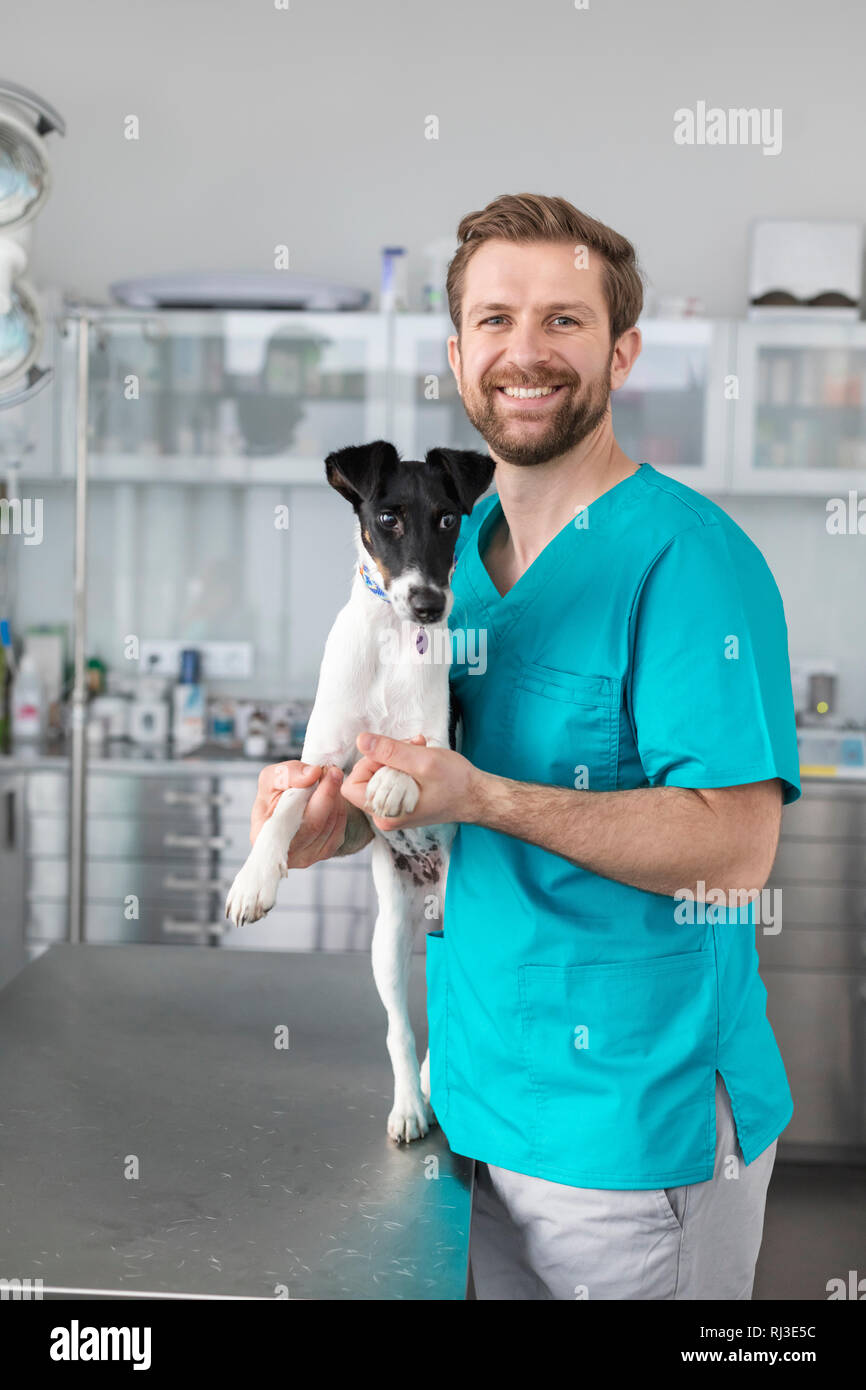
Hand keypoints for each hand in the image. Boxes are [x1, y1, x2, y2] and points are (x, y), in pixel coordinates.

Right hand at [250, 760, 354, 867]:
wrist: (287, 806)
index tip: (324, 772)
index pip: (291, 821)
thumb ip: (288, 773)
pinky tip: (333, 797)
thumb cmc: (275, 794)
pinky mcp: (323, 854)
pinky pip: (339, 830)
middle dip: (328, 793)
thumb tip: (312, 774)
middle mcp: (285, 852)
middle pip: (315, 825)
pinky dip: (340, 810)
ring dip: (335, 800)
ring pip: (330, 827)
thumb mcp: (273, 776)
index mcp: (264, 835)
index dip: (313, 796)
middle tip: (334, 771)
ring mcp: (306, 857)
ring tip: (330, 780)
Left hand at [340, 732, 480, 830]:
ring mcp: (393, 811)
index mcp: (385, 813)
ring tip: (419, 747)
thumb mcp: (421, 761)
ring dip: (396, 756)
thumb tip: (361, 740)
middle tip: (410, 745)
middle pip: (365, 779)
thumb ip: (389, 751)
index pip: (352, 785)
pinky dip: (403, 764)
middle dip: (385, 756)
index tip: (391, 755)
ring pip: (379, 776)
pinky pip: (391, 780)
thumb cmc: (455, 783)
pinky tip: (420, 755)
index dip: (367, 764)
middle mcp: (385, 816)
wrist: (477, 797)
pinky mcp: (402, 804)